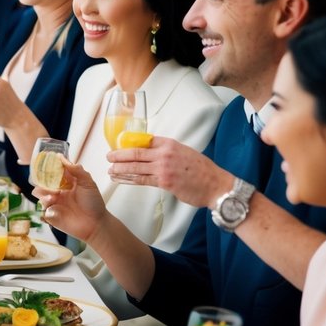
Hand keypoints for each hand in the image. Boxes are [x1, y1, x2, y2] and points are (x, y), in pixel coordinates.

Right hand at [32, 160, 108, 242]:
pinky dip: (45, 210)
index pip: (53, 172)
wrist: (95, 224)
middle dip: (42, 182)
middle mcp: (58, 192)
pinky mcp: (51, 216)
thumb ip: (76, 170)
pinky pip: (41, 211)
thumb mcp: (88, 183)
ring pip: (39, 196)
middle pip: (42, 183)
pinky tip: (52, 211)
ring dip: (43, 195)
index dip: (49, 168)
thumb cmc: (94, 203)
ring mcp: (54, 204)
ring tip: (52, 198)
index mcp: (66, 183)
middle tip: (50, 185)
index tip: (45, 163)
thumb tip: (62, 158)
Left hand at [107, 137, 232, 206]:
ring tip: (110, 169)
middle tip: (108, 156)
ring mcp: (163, 168)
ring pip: (135, 167)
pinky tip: (120, 179)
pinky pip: (141, 180)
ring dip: (120, 169)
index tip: (118, 146)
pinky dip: (128, 180)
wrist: (216, 185)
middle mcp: (165, 153)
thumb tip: (151, 153)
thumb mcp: (184, 152)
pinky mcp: (164, 182)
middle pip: (135, 152)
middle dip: (118, 155)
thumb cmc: (202, 170)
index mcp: (170, 143)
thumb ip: (167, 151)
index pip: (144, 140)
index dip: (128, 143)